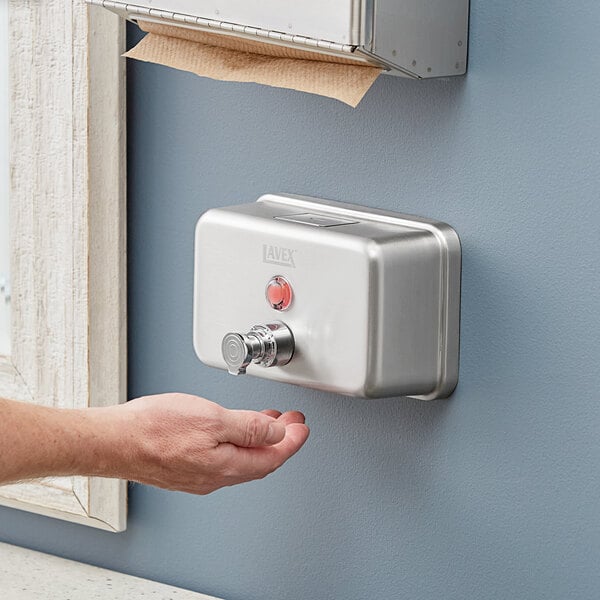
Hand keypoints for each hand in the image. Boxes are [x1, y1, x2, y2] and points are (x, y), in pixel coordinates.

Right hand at [114, 393, 308, 493]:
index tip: (302, 428)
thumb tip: (277, 435)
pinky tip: (235, 430)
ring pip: (242, 460)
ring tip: (268, 423)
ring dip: (259, 441)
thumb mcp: (212, 419)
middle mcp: (215, 476)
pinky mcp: (185, 468)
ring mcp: (199, 475)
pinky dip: (239, 443)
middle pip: (259, 461)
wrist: (114, 440)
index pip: (272, 458)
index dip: (292, 442)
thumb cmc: (155, 428)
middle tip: (291, 423)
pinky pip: (224, 458)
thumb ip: (249, 428)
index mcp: (226, 466)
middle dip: (279, 440)